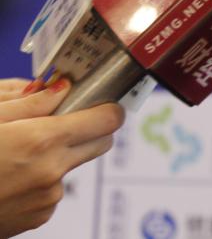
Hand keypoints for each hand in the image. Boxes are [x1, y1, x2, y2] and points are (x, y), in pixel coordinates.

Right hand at [0, 78, 124, 237]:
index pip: (108, 120)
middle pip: (101, 142)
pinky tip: (8, 177)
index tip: (98, 101)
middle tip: (60, 121)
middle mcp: (53, 171)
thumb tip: (62, 87)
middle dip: (89, 128)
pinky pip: (53, 189)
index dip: (107, 108)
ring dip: (59, 156)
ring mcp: (47, 198)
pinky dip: (41, 180)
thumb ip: (28, 102)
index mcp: (43, 140)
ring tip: (15, 154)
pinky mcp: (38, 217)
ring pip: (73, 166)